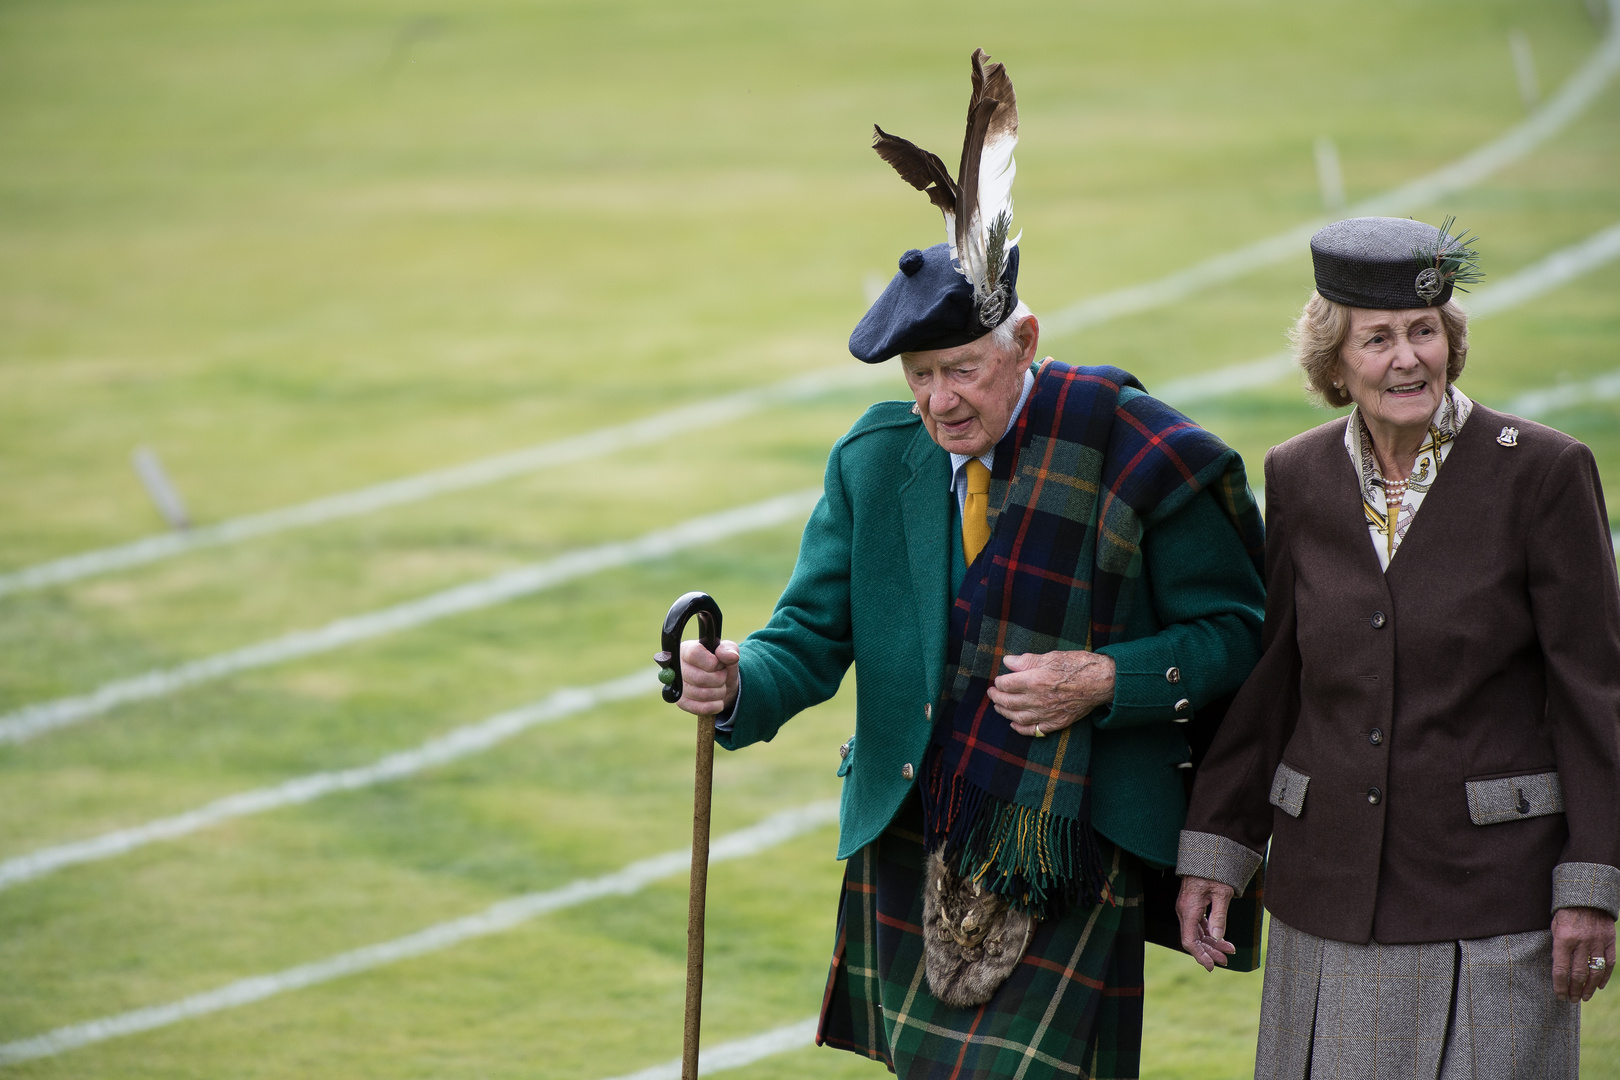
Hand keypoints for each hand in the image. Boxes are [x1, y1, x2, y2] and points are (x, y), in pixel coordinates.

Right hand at [677, 638, 739, 716]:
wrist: (723, 683)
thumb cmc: (722, 663)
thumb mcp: (729, 651)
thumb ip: (730, 650)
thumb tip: (731, 656)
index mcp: (686, 649)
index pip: (693, 654)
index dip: (711, 662)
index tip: (719, 664)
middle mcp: (678, 667)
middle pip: (699, 678)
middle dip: (719, 679)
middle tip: (723, 677)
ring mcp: (678, 686)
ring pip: (701, 694)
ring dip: (719, 692)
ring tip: (721, 687)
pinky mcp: (681, 702)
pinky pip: (700, 708)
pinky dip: (715, 705)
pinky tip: (718, 700)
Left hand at [988, 650, 1114, 737]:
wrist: (1102, 681)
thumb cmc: (1078, 665)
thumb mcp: (1051, 656)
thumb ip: (1027, 661)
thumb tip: (1008, 662)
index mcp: (1035, 680)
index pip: (1006, 684)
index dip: (999, 682)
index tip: (998, 679)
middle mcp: (1038, 700)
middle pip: (1008, 702)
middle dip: (996, 697)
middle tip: (992, 693)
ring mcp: (1047, 713)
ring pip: (1018, 717)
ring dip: (1005, 712)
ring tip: (999, 707)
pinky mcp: (1057, 722)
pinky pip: (1035, 730)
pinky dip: (1021, 729)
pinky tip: (1014, 724)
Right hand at [1176, 876, 1237, 971]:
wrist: (1206, 855)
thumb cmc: (1215, 872)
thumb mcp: (1222, 893)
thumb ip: (1219, 916)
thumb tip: (1218, 937)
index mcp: (1188, 909)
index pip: (1190, 940)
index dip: (1200, 955)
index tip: (1211, 966)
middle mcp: (1184, 911)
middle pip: (1193, 939)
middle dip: (1210, 951)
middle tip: (1226, 960)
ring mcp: (1186, 909)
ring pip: (1196, 933)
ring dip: (1211, 943)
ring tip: (1228, 951)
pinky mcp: (1191, 906)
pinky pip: (1198, 925)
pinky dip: (1209, 933)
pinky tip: (1220, 938)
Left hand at [1552, 906, 1615, 1001]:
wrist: (1587, 896)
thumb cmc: (1565, 912)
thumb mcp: (1554, 926)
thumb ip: (1557, 947)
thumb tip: (1558, 970)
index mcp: (1563, 938)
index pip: (1561, 969)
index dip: (1560, 985)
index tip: (1559, 996)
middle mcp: (1581, 942)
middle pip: (1578, 973)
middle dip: (1574, 990)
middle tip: (1572, 1000)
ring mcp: (1597, 942)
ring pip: (1594, 971)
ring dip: (1588, 987)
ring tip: (1583, 997)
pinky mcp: (1609, 940)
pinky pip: (1609, 963)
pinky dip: (1604, 977)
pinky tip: (1598, 986)